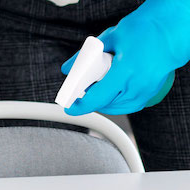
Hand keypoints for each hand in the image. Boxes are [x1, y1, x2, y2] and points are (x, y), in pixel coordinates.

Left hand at [61, 0, 189, 115]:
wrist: (173, 28)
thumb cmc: (145, 28)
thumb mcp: (110, 38)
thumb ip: (86, 55)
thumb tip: (68, 68)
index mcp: (126, 71)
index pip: (98, 97)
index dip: (81, 106)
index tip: (69, 108)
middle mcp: (137, 84)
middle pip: (105, 103)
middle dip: (90, 100)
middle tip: (81, 90)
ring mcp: (146, 90)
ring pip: (117, 107)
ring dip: (103, 101)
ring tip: (96, 88)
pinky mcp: (151, 91)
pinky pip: (130, 105)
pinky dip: (117, 102)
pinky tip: (111, 93)